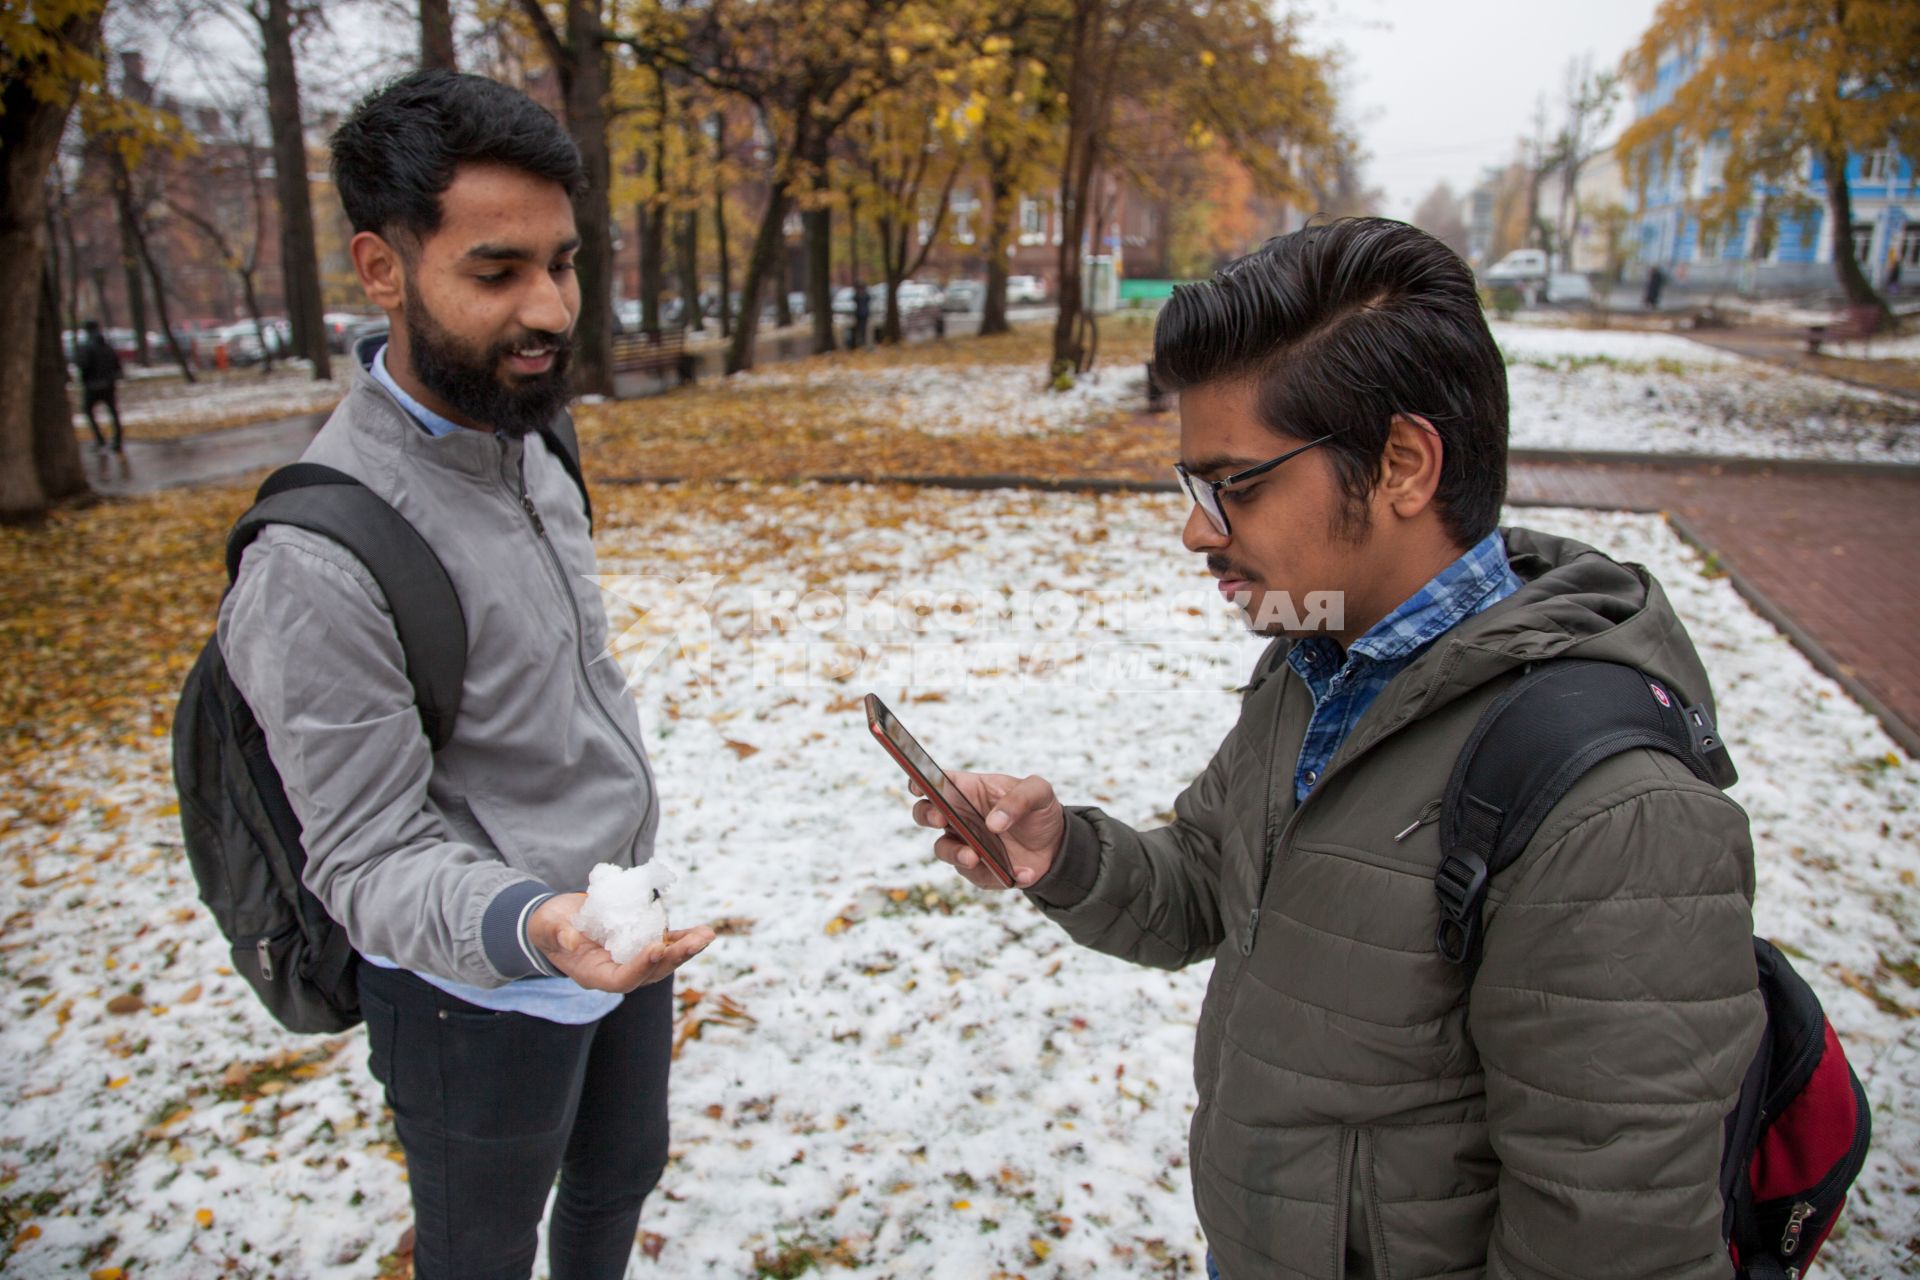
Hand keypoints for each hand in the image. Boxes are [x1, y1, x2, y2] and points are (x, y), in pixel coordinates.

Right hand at [527, 893, 714, 991]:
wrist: (558, 921)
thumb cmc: (549, 926)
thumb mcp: (547, 927)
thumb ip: (558, 934)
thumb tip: (572, 941)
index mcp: (594, 975)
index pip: (622, 980)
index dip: (640, 967)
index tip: (656, 948)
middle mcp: (617, 972)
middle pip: (650, 973)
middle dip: (674, 958)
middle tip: (696, 942)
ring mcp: (631, 960)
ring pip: (663, 961)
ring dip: (686, 949)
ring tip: (707, 935)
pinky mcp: (640, 944)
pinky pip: (665, 945)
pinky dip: (683, 939)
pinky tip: (703, 932)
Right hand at [910, 771, 1065, 890]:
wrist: (1056, 845)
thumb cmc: (1039, 810)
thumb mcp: (1039, 793)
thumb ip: (1019, 799)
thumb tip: (993, 823)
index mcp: (969, 790)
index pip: (938, 782)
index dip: (922, 781)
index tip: (920, 786)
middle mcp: (959, 816)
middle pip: (925, 814)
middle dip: (926, 815)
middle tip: (941, 819)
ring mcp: (965, 844)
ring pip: (943, 849)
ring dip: (956, 854)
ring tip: (974, 857)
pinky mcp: (977, 871)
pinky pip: (978, 876)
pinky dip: (999, 876)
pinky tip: (1023, 872)